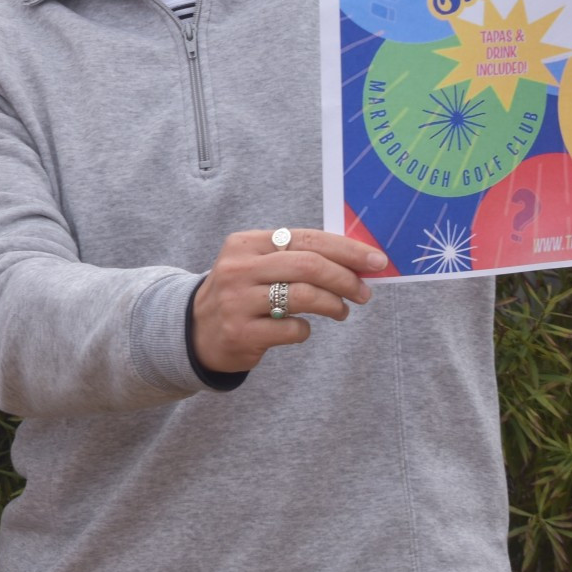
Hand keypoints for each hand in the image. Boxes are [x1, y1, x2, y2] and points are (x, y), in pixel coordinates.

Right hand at [191, 228, 385, 373]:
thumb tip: (356, 260)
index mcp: (246, 243)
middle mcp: (239, 268)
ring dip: (334, 304)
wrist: (196, 331)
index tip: (376, 261)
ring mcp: (238, 301)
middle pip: (308, 265)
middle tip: (364, 292)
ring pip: (304, 296)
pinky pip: (293, 329)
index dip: (347, 249)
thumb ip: (297, 257)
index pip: (307, 238)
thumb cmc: (242, 293)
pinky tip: (303, 328)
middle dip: (346, 278)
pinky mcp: (241, 333)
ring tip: (341, 311)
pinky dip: (307, 329)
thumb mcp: (258, 265)